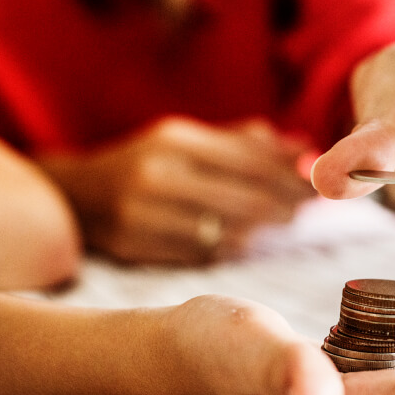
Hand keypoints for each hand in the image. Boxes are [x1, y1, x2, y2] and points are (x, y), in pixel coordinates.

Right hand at [43, 117, 316, 263]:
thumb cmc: (145, 164)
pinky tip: (244, 239)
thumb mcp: (186, 140)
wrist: (76, 196)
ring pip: (226, 231)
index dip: (290, 174)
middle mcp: (157, 175)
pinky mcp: (136, 247)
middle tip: (308, 207)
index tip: (318, 182)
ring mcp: (144, 215)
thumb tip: (304, 148)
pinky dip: (230, 247)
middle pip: (244, 199)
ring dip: (262, 229)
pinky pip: (202, 254)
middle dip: (284, 204)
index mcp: (174, 141)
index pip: (249, 160)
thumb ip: (244, 143)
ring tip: (282, 220)